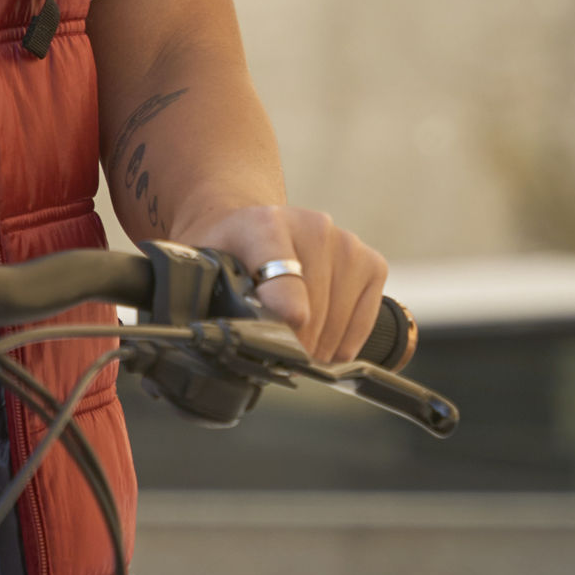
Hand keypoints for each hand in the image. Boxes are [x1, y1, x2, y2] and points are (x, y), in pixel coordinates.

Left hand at [193, 206, 387, 364]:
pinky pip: (364, 322)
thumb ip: (202, 295)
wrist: (251, 223)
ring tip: (294, 343)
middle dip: (292, 344)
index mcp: (264, 225)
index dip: (286, 312)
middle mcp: (313, 226)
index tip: (285, 335)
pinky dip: (343, 342)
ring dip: (316, 347)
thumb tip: (213, 337)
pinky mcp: (371, 262)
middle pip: (313, 312)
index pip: (285, 277)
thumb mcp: (202, 267)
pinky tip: (321, 339)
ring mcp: (346, 244)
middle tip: (274, 351)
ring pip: (338, 323)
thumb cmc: (226, 251)